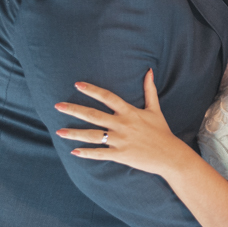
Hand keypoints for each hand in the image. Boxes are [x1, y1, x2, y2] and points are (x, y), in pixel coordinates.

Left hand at [56, 70, 184, 173]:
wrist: (170, 155)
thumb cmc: (162, 131)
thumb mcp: (155, 109)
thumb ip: (149, 90)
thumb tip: (149, 71)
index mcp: (130, 112)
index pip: (108, 97)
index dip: (92, 90)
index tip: (77, 85)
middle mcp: (122, 125)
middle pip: (94, 115)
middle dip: (74, 110)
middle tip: (57, 106)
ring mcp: (120, 141)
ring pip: (92, 135)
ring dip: (74, 133)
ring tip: (59, 131)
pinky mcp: (120, 155)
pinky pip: (100, 154)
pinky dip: (86, 153)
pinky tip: (73, 152)